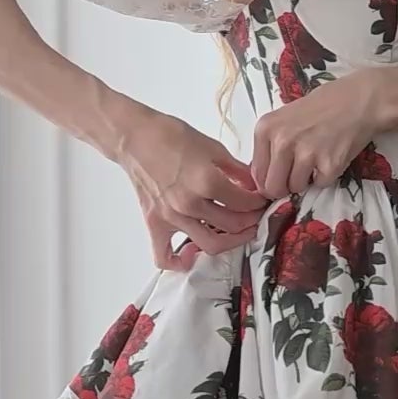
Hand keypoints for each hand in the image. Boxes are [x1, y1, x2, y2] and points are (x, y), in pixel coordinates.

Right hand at [118, 109, 268, 269]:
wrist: (135, 137)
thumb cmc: (170, 136)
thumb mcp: (213, 148)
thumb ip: (237, 171)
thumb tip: (255, 185)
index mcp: (206, 181)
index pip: (245, 203)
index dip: (259, 202)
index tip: (262, 199)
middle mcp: (190, 204)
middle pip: (233, 225)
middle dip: (251, 220)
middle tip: (256, 214)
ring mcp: (172, 217)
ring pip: (210, 245)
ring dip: (230, 241)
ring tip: (238, 231)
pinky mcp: (155, 223)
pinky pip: (165, 256)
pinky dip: (180, 262)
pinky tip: (192, 254)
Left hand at [250, 70, 383, 198]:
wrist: (359, 99)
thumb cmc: (321, 106)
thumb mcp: (285, 118)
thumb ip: (271, 145)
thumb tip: (262, 180)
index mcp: (265, 129)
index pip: (257, 174)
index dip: (269, 179)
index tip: (281, 175)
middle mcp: (282, 141)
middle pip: (273, 188)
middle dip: (285, 187)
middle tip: (298, 175)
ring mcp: (306, 153)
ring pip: (296, 188)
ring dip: (306, 181)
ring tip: (316, 160)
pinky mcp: (329, 164)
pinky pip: (320, 185)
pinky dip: (326, 176)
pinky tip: (331, 157)